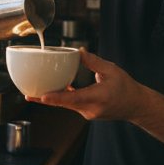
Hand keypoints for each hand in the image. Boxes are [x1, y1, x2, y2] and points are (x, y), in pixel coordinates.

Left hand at [29, 48, 150, 120]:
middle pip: (64, 103)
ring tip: (32, 93)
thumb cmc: (126, 87)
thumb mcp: (111, 70)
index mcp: (98, 97)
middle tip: (27, 94)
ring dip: (51, 99)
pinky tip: (50, 91)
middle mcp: (91, 109)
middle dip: (45, 99)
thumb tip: (78, 51)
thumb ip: (93, 61)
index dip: (56, 97)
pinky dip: (61, 98)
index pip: (74, 98)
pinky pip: (71, 105)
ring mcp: (88, 113)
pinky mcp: (86, 113)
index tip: (42, 96)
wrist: (136, 106)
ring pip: (66, 105)